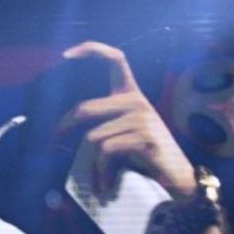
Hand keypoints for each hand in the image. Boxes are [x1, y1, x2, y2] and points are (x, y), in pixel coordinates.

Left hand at [54, 42, 195, 199]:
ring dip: (90, 164)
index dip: (91, 50)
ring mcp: (142, 119)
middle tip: (54, 141)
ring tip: (96, 179)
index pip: (115, 58)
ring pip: (94, 137)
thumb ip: (105, 122)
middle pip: (86, 109)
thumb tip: (63, 127)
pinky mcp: (144, 138)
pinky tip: (105, 184)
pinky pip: (106, 152)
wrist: (179, 178)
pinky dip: (101, 172)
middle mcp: (137, 102)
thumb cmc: (148, 157)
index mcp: (132, 95)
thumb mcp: (126, 133)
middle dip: (64, 127)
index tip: (66, 54)